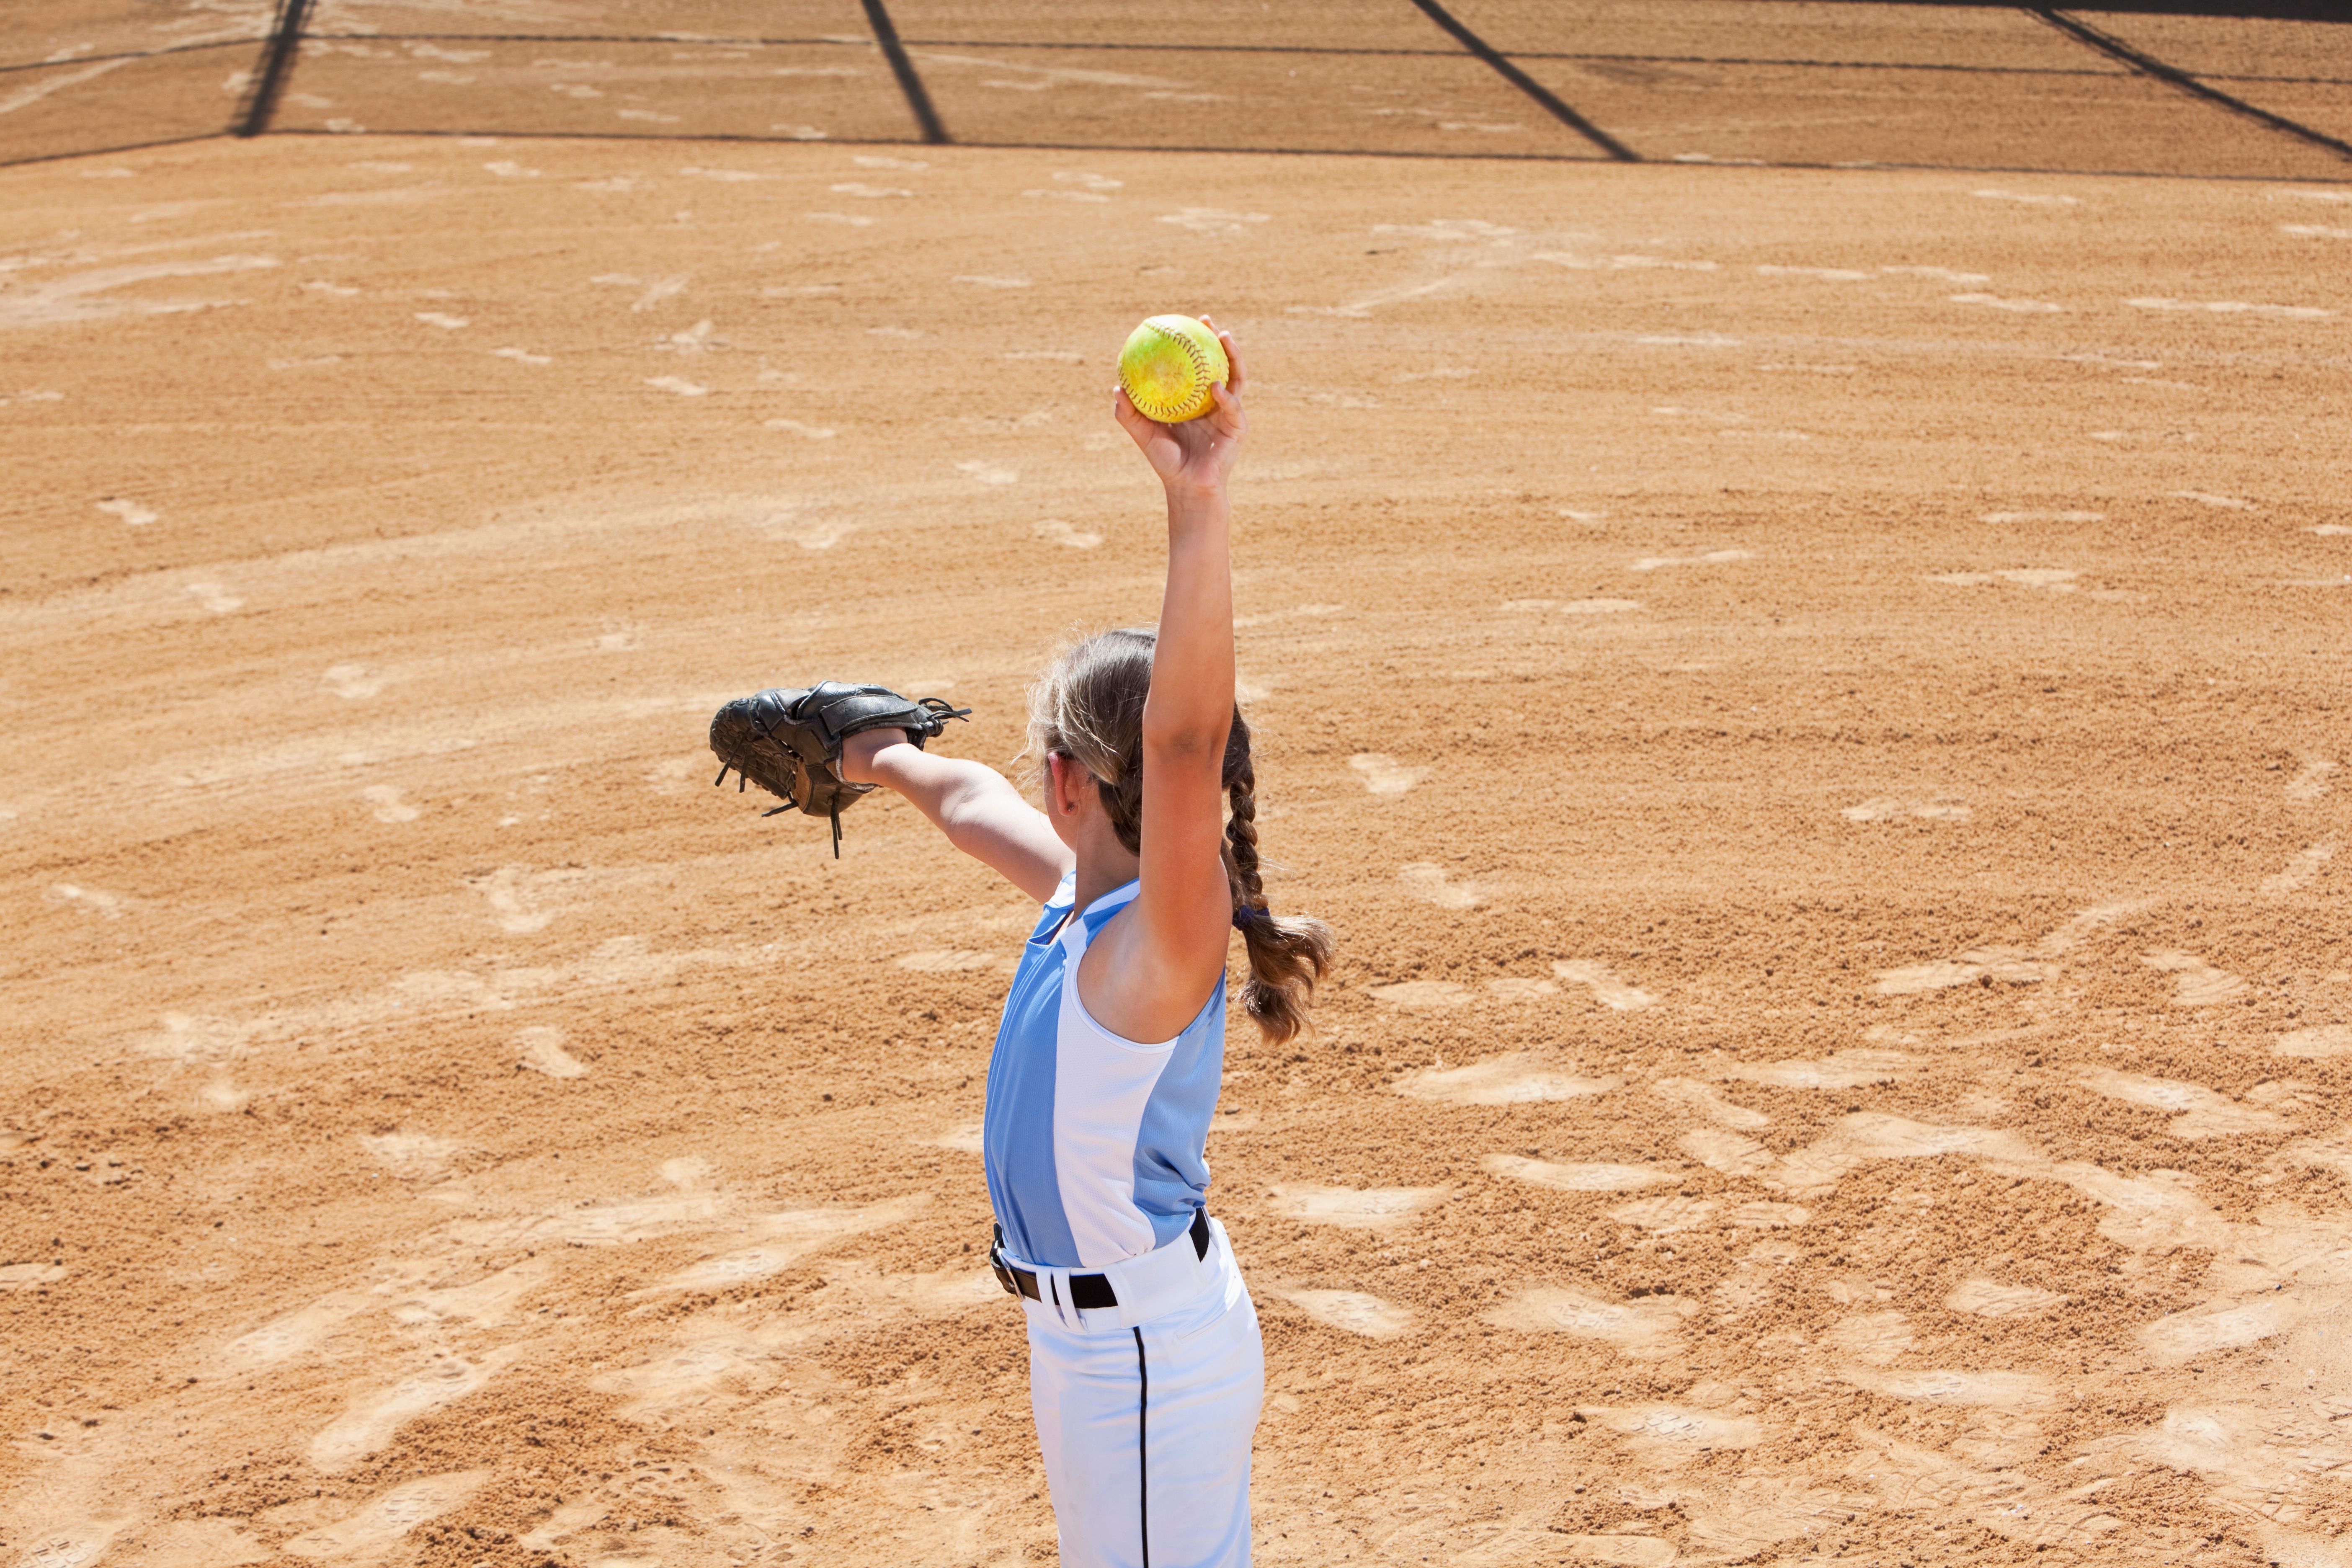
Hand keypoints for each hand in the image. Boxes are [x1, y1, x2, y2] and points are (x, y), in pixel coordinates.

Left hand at [1113, 316, 1245, 496]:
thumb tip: (1117, 388)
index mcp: (1196, 400)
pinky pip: (1233, 407)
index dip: (1191, 344)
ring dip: (1233, 356)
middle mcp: (1215, 402)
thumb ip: (1130, 414)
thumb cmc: (1166, 462)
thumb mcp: (1144, 434)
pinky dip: (1225, 396)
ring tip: (1224, 338)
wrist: (1187, 487)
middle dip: (1217, 339)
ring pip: (1236, 377)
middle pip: (1221, 363)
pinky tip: (1216, 386)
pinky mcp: (1238, 428)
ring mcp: (1229, 413)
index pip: (1197, 365)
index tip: (1180, 324)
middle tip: (1205, 321)